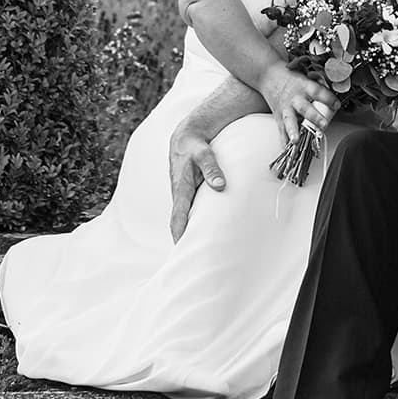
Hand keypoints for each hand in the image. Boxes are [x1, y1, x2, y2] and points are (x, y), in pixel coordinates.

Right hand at [167, 124, 226, 242]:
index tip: (182, 250)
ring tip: (196, 253)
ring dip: (186, 234)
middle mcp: (179, 194)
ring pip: (183, 219)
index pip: (178, 217)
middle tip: (189, 261)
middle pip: (178, 223)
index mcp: (181, 188)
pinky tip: (201, 233)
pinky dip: (191, 224)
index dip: (179, 234)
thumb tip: (219, 186)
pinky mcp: (187, 194)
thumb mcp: (204, 153)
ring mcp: (183, 195)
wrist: (186, 137)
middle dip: (181, 241)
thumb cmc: (195, 146)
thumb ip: (212, 169)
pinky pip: (188, 212)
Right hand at [258, 64, 336, 147]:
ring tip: (296, 140)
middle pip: (304, 108)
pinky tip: (287, 150)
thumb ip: (320, 88)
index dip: (328, 98)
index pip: (318, 92)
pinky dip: (284, 142)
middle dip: (314, 118)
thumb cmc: (290, 78)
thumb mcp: (306, 78)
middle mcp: (295, 99)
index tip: (336, 105)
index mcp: (304, 87)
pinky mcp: (279, 117)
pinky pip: (282, 131)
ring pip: (290, 121)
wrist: (268, 75)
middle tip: (323, 125)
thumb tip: (336, 97)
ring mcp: (285, 109)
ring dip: (293, 131)